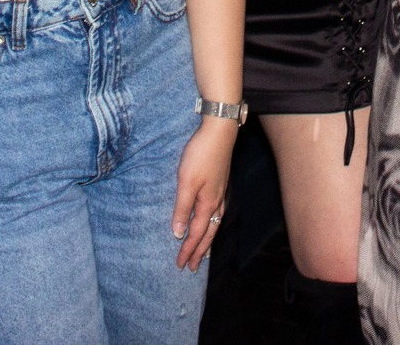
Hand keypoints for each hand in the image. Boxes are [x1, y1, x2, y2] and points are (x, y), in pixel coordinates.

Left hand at [171, 118, 236, 269]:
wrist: (219, 132)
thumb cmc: (201, 155)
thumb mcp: (186, 182)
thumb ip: (182, 208)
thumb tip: (179, 233)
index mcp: (208, 204)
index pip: (196, 234)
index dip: (188, 250)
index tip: (180, 265)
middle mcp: (217, 202)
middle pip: (208, 233)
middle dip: (199, 251)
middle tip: (191, 267)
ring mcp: (220, 192)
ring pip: (214, 224)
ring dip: (207, 240)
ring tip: (202, 253)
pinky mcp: (220, 184)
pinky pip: (216, 213)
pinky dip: (211, 224)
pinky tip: (209, 222)